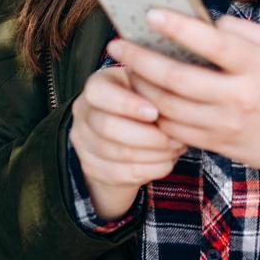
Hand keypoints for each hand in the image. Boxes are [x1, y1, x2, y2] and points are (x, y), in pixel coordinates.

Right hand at [69, 65, 186, 219]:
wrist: (127, 133)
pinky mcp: (92, 168)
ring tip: (176, 148)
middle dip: (147, 136)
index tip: (155, 112)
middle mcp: (83, 112)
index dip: (126, 104)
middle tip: (175, 139)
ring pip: (117, 153)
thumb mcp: (148, 88)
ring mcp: (83, 142)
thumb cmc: (144, 102)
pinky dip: (150, 169)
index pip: (99, 93)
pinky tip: (167, 161)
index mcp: (97, 85)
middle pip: (107, 127)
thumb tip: (176, 104)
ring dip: (154, 154)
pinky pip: (122, 173)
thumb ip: (156, 90)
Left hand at [106, 9, 259, 208]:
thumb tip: (203, 22)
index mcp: (258, 65)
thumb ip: (241, 32)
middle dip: (139, 61)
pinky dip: (156, 114)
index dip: (177, 27)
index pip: (211, 43)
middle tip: (116, 46)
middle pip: (176, 79)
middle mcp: (240, 97)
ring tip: (125, 70)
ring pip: (169, 108)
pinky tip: (146, 98)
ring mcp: (228, 126)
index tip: (149, 14)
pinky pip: (177, 132)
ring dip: (141, 88)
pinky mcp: (221, 146)